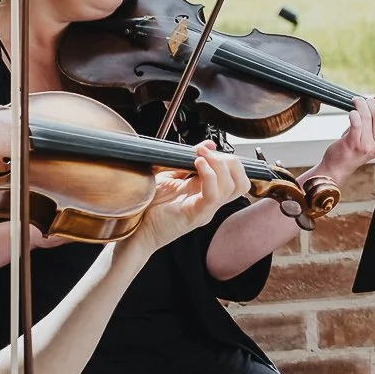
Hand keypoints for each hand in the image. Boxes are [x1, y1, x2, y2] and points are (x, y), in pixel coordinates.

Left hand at [129, 143, 250, 255]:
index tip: (206, 148)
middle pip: (241, 182)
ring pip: (231, 187)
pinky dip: (209, 176)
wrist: (134, 228)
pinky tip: (197, 164)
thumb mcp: (169, 175)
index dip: (228, 159)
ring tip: (200, 156)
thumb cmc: (148, 205)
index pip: (236, 177)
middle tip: (206, 152)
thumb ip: (187, 161)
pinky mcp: (196, 215)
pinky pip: (213, 195)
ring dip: (218, 165)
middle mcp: (211, 203)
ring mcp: (206, 210)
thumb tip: (208, 145)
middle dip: (229, 161)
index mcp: (206, 193)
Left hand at [310, 91, 374, 184]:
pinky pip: (356, 123)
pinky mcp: (353, 143)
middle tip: (363, 101)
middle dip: (371, 104)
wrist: (338, 166)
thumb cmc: (354, 147)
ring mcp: (366, 146)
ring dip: (361, 105)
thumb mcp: (369, 130)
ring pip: (367, 117)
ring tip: (356, 102)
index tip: (374, 105)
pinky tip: (351, 112)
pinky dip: (354, 114)